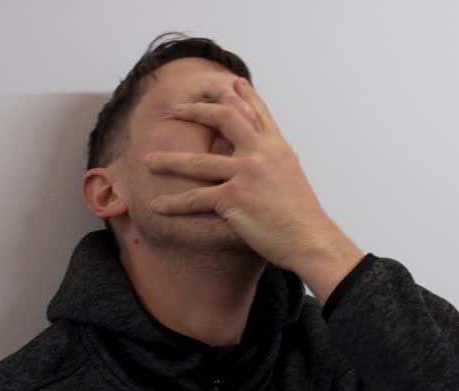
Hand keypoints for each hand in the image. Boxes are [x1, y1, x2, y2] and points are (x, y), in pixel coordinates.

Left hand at [145, 77, 358, 277]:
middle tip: (176, 109)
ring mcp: (246, 173)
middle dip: (197, 111)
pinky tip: (156, 205)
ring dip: (169, 161)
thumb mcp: (293, 177)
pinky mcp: (234, 198)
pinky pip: (196, 198)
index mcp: (277, 148)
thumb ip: (276, 161)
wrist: (310, 239)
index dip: (243, 96)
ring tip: (148, 160)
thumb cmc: (303, 216)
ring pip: (199, 161)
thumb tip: (268, 157)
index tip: (231, 83)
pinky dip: (174, 203)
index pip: (257, 113)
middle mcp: (261, 154)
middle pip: (225, 119)